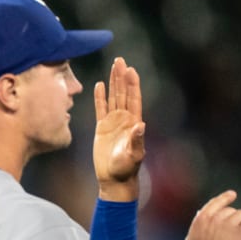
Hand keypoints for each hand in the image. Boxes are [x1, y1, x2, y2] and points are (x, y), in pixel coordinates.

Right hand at [92, 57, 145, 199]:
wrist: (114, 178)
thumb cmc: (126, 169)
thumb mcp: (133, 155)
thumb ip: (137, 140)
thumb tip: (140, 125)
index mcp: (133, 122)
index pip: (133, 98)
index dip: (132, 84)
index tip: (130, 70)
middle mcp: (124, 119)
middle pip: (123, 93)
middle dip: (122, 77)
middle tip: (120, 60)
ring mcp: (113, 122)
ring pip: (113, 98)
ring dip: (113, 82)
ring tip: (113, 66)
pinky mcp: (101, 128)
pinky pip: (100, 109)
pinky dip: (100, 97)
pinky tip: (99, 85)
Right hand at [184, 190, 240, 239]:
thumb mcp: (191, 238)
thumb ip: (197, 225)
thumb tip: (200, 214)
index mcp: (202, 219)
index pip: (216, 202)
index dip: (225, 197)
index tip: (232, 195)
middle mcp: (216, 219)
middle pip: (230, 210)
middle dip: (234, 215)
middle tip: (238, 222)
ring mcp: (229, 226)